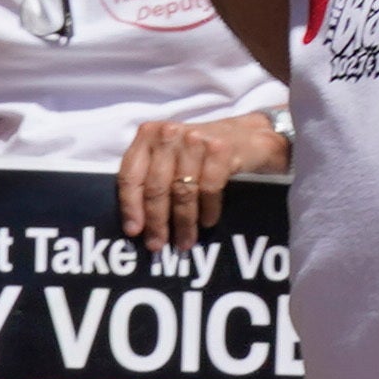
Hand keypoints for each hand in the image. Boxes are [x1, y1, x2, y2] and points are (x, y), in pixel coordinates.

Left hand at [116, 113, 281, 255]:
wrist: (247, 135)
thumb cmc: (200, 151)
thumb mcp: (168, 157)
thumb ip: (149, 177)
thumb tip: (136, 223)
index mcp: (148, 134)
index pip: (131, 175)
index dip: (130, 207)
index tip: (134, 232)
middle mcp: (169, 134)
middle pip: (156, 187)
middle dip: (157, 221)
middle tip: (158, 244)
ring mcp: (196, 140)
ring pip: (183, 192)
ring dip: (184, 222)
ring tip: (185, 241)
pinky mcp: (221, 150)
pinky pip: (210, 189)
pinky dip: (208, 210)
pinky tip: (208, 222)